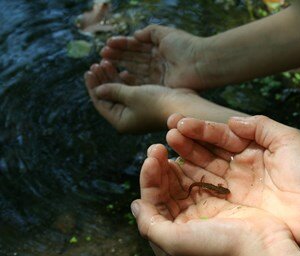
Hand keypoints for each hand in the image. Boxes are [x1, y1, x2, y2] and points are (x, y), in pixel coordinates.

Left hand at [84, 60, 198, 132]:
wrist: (183, 106)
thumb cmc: (157, 103)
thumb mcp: (131, 95)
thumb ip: (112, 90)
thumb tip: (97, 89)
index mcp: (120, 121)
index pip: (100, 103)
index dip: (93, 86)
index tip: (89, 70)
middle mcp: (128, 119)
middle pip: (109, 97)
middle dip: (102, 80)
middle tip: (97, 64)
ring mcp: (138, 112)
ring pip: (119, 93)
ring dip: (113, 78)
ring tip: (107, 62)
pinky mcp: (147, 105)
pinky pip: (131, 92)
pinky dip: (125, 81)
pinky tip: (122, 70)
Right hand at [99, 25, 207, 88]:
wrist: (201, 64)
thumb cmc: (185, 47)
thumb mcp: (165, 34)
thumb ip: (149, 33)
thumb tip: (135, 35)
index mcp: (159, 49)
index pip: (137, 46)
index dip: (122, 45)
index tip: (107, 44)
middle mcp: (157, 62)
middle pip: (134, 59)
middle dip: (118, 56)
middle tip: (102, 55)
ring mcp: (158, 75)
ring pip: (135, 70)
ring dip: (120, 67)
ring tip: (105, 64)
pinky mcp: (160, 87)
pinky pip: (142, 83)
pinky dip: (130, 80)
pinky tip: (119, 75)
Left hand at [133, 144, 297, 255]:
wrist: (261, 254)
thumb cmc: (216, 251)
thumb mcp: (173, 243)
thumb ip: (149, 224)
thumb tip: (135, 204)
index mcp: (172, 234)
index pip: (153, 201)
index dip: (149, 179)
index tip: (151, 158)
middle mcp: (187, 222)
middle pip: (168, 189)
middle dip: (161, 167)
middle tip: (158, 146)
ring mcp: (206, 209)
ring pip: (186, 180)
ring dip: (178, 161)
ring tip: (173, 141)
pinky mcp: (224, 200)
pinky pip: (206, 178)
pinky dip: (198, 164)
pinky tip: (194, 150)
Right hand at [166, 114, 299, 246]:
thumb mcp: (287, 140)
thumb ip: (260, 126)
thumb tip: (231, 121)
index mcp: (252, 149)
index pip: (221, 135)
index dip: (201, 128)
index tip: (180, 122)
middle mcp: (239, 166)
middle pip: (208, 151)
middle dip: (188, 141)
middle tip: (168, 132)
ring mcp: (235, 186)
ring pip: (204, 169)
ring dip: (186, 158)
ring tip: (167, 147)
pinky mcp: (232, 206)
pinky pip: (208, 191)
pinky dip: (191, 182)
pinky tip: (176, 173)